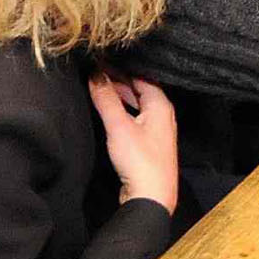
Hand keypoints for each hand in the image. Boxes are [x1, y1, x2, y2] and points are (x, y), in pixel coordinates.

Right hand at [90, 72, 179, 211]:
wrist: (151, 199)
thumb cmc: (140, 161)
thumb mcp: (118, 126)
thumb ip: (106, 98)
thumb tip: (95, 74)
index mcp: (161, 105)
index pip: (140, 75)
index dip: (120, 67)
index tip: (101, 60)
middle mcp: (163, 115)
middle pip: (140, 89)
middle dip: (119, 80)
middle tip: (96, 71)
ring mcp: (158, 131)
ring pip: (138, 104)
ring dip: (121, 96)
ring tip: (99, 87)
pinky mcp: (150, 145)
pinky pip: (136, 118)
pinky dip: (123, 110)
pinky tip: (110, 112)